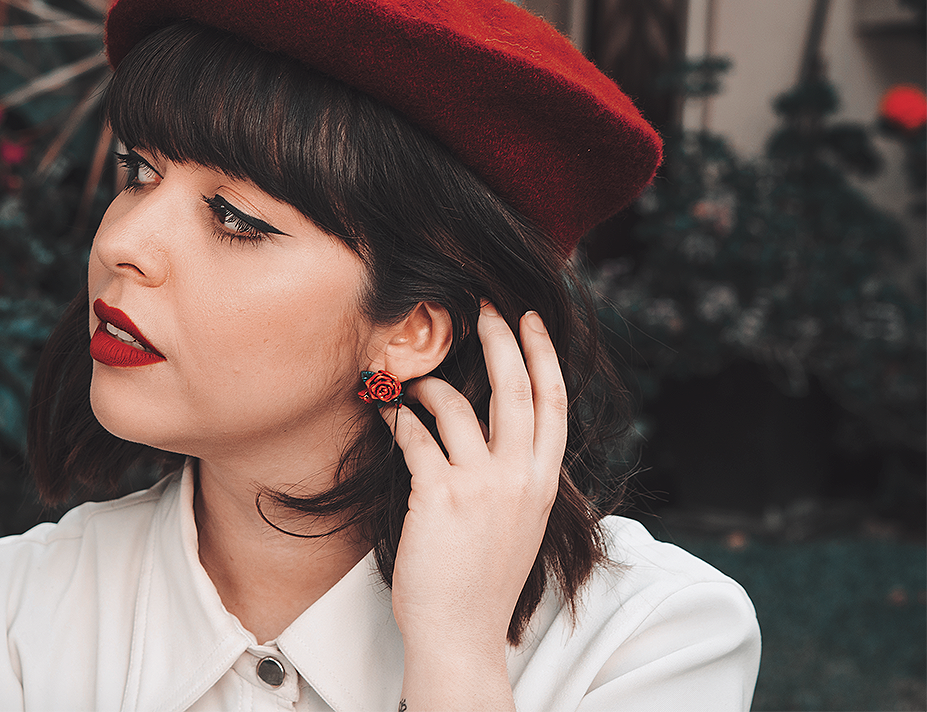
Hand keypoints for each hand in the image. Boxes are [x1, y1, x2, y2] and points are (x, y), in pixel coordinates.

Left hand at [386, 303, 566, 705]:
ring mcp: (483, 485)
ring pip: (458, 406)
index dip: (544, 355)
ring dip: (430, 385)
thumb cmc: (482, 580)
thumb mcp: (520, 524)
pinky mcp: (441, 495)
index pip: (554, 404)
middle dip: (499, 338)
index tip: (531, 320)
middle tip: (481, 307)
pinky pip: (416, 436)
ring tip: (411, 383)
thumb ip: (518, 478)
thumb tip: (502, 436)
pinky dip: (398, 417)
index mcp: (544, 483)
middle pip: (516, 388)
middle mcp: (521, 478)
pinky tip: (385, 412)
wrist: (461, 632)